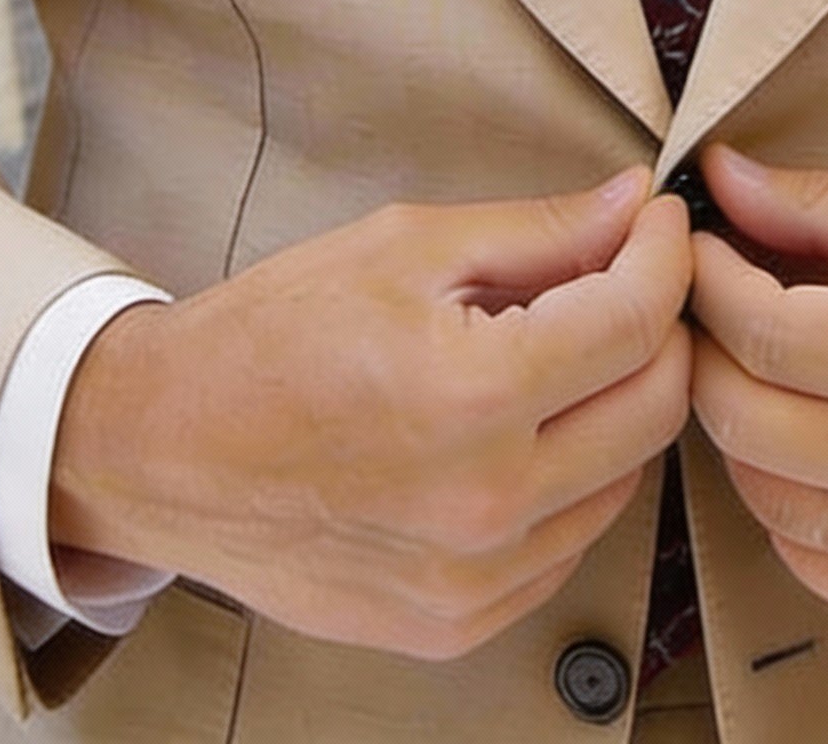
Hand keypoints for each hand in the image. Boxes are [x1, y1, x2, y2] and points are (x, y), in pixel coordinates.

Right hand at [50, 172, 691, 658]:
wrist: (162, 450)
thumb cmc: (271, 337)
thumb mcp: (406, 247)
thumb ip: (539, 231)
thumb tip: (634, 205)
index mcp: (471, 395)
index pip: (636, 320)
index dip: (665, 255)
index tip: (658, 222)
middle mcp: (485, 503)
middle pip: (657, 406)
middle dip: (661, 326)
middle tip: (627, 276)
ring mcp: (474, 579)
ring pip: (626, 477)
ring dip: (619, 403)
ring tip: (561, 351)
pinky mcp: (457, 623)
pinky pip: (570, 541)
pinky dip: (572, 477)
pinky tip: (522, 428)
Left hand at [688, 147, 827, 638]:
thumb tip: (724, 180)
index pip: (764, 332)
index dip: (709, 280)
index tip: (700, 247)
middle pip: (748, 421)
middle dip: (708, 350)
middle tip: (712, 304)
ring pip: (772, 503)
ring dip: (741, 430)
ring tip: (757, 371)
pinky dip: (792, 513)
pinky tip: (805, 452)